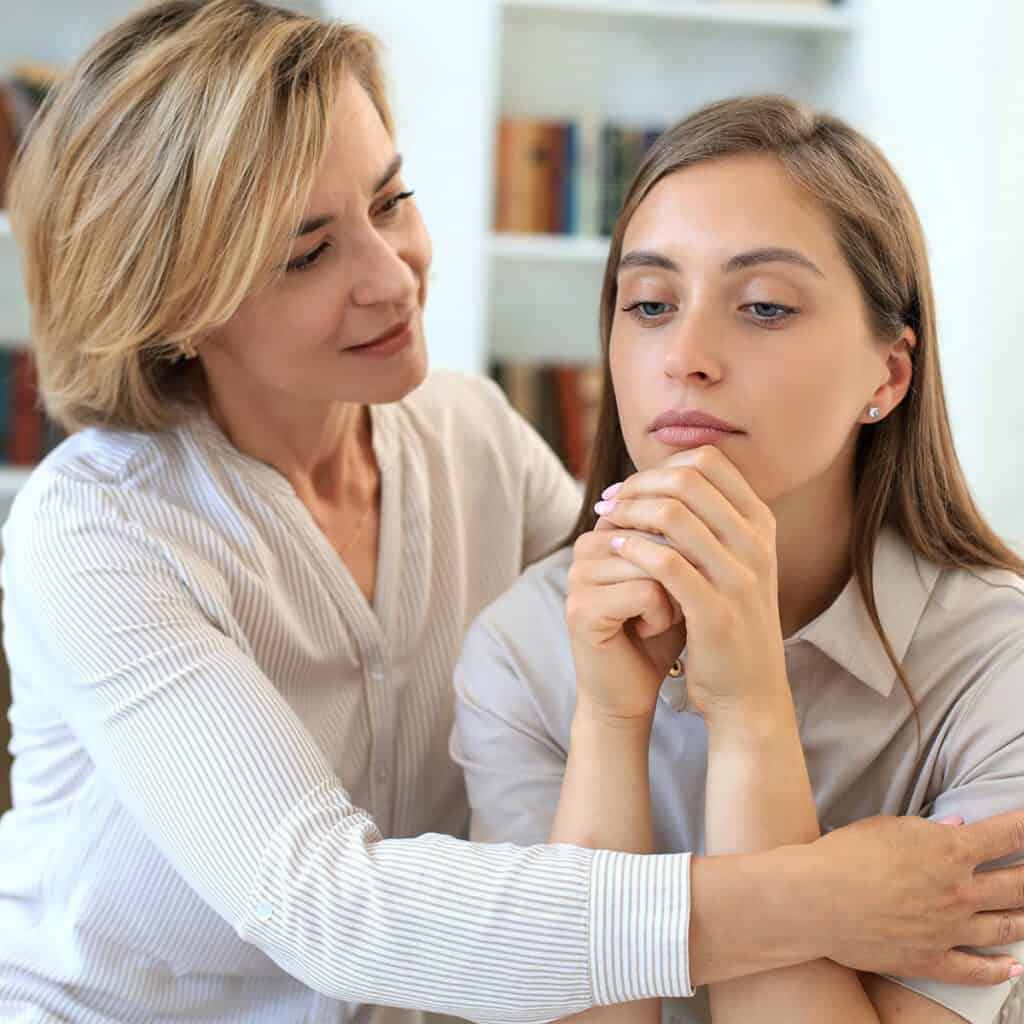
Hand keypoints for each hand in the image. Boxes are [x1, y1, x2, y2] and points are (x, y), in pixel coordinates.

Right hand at [565, 519, 684, 723]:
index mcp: (608, 529)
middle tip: (676, 603)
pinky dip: (662, 616)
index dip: (688, 547)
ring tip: (661, 617)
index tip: (683, 580)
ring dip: (675, 596)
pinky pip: (644, 593)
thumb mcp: (680, 574)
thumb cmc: (662, 630)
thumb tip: (706, 498)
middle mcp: (587, 545)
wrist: (634, 691)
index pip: (662, 509)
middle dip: (683, 571)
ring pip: (654, 563)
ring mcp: (578, 575)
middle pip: (659, 533)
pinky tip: (649, 631)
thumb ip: (684, 536)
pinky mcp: (580, 607)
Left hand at [594, 445, 785, 720]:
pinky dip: (633, 548)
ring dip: (629, 512)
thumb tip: (664, 475)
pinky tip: (613, 548)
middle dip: (637, 484)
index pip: (709, 462)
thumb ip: (711, 521)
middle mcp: (756, 544)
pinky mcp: (716, 612)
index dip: (661, 465)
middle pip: (688, 480)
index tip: (630, 486)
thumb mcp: (734, 563)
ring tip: (604, 522)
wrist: (750, 693)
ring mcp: (741, 578)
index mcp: (760, 525)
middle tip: (608, 501)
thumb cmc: (729, 621)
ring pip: (673, 515)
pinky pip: (667, 564)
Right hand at [808, 811, 1023, 983]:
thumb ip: (928, 830)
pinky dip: (1000, 970)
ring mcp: (950, 930)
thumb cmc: (847, 854)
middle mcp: (960, 892)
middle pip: (1017, 884)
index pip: (1006, 835)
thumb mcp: (887, 827)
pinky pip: (976, 971)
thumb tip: (957, 827)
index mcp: (951, 852)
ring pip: (1006, 926)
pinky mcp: (931, 960)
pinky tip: (1015, 968)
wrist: (818, 898)